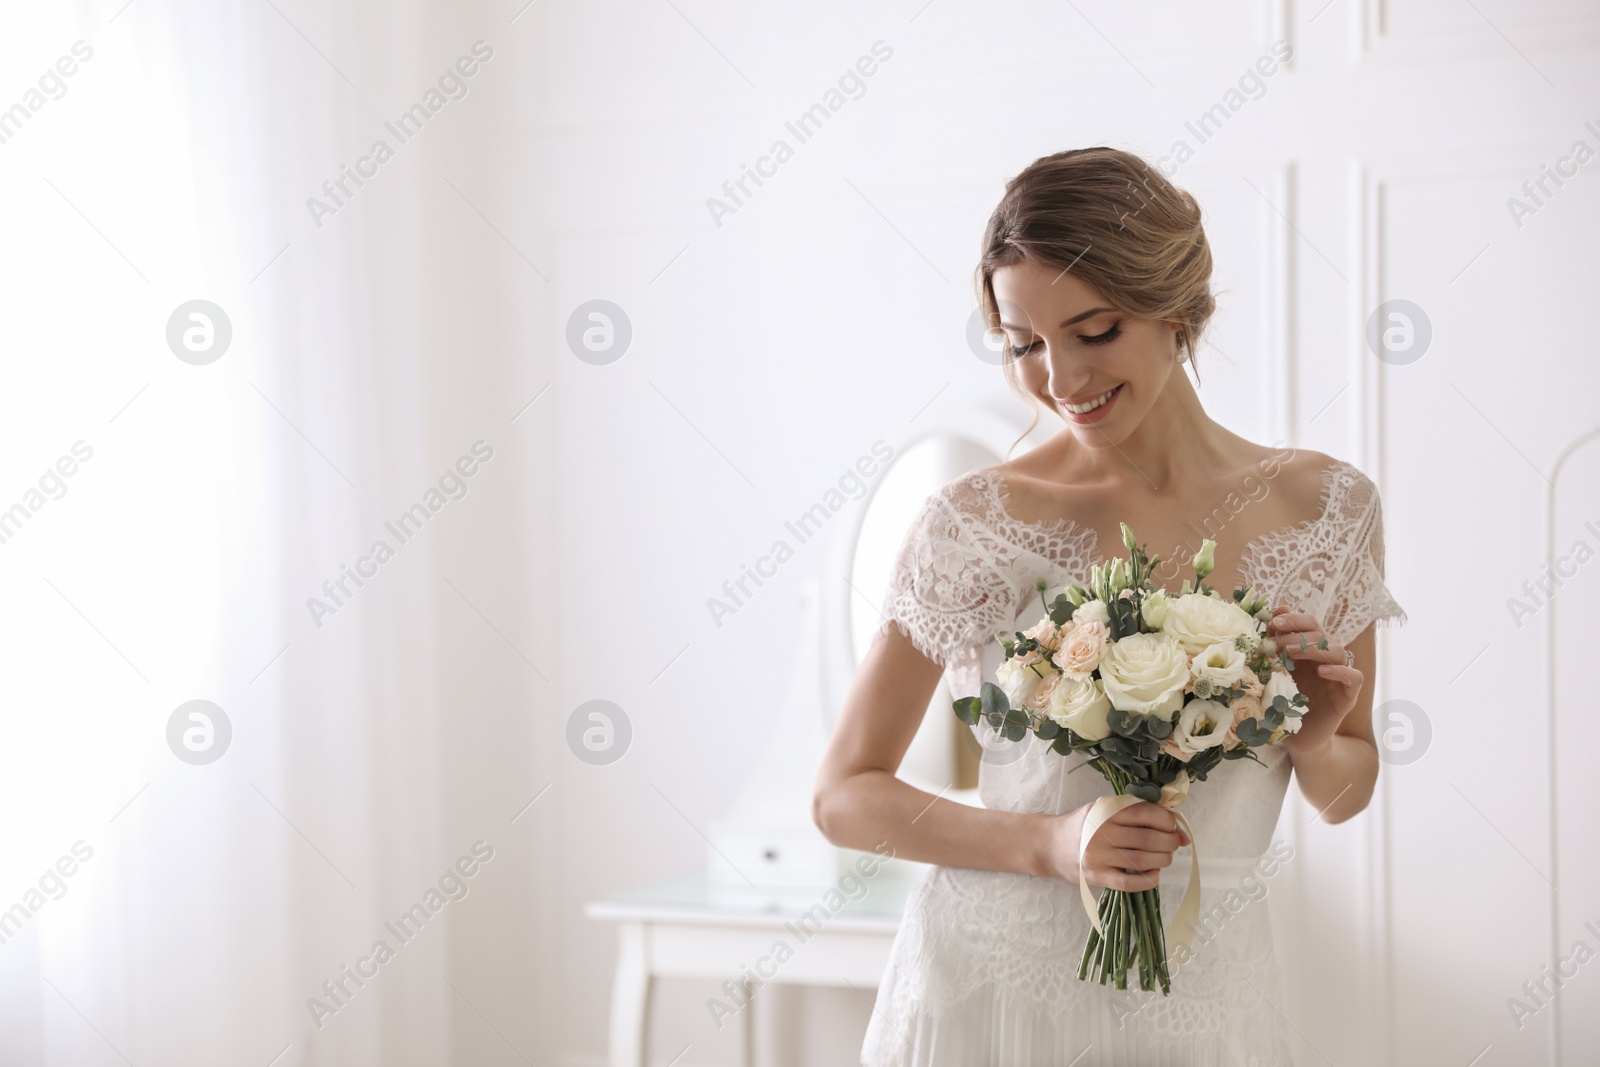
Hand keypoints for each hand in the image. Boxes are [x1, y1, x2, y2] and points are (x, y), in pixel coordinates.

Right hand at [1042, 800, 1190, 890]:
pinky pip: (1130, 883)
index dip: (1166, 821)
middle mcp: (1101, 833)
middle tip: (1172, 844)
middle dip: (1169, 842)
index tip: (1172, 826)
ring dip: (1162, 861)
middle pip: (1148, 839)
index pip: (1144, 813)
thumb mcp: (1104, 810)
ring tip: (1164, 858)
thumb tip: (1181, 833)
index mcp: (1105, 811)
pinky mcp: (1097, 877)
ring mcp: (1098, 856)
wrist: (1050, 845)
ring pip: (1142, 861)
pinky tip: (1154, 874)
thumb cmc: (1083, 826)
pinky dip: (1149, 880)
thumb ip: (1138, 815)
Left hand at [1267, 605, 1362, 755]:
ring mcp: (1338, 676)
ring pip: (1337, 650)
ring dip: (1313, 647)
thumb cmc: (1282, 706)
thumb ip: (1269, 655)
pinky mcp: (1348, 695)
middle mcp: (1324, 659)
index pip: (1306, 624)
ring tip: (1290, 652)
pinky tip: (1322, 672)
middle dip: (1296, 630)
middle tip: (1276, 635)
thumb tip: (1258, 630)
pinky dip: (1340, 671)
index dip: (1292, 618)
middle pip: (1320, 632)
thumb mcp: (1271, 677)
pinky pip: (1354, 677)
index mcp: (1306, 651)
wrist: (1298, 740)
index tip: (1273, 617)